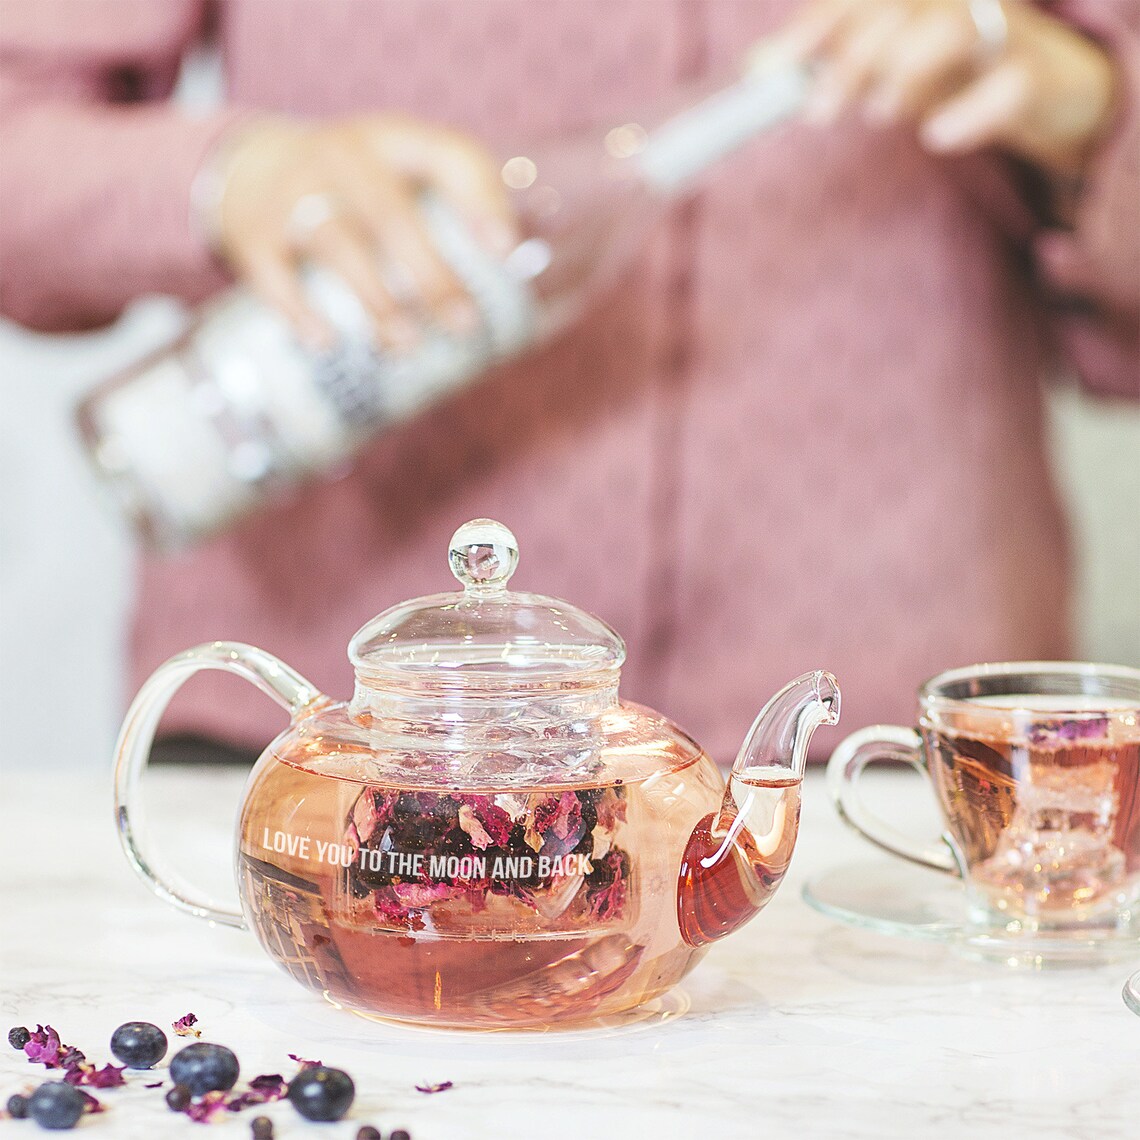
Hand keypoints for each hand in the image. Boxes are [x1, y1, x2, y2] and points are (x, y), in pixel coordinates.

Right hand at [211, 114, 516, 346]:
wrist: (252, 166)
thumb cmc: (356, 186)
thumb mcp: (402, 171)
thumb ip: (455, 204)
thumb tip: (522, 274)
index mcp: (393, 142)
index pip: (447, 154)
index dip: (480, 199)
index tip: (506, 251)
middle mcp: (342, 158)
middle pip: (389, 213)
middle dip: (430, 274)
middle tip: (464, 326)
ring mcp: (292, 192)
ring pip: (335, 243)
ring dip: (374, 299)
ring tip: (405, 344)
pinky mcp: (252, 231)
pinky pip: (272, 273)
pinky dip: (297, 309)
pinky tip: (325, 342)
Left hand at [781, 0, 1116, 175]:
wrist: (1048, 88)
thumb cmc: (951, 70)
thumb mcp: (886, 60)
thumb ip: (829, 58)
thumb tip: (758, 65)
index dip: (814, 28)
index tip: (771, 69)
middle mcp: (960, 0)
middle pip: (901, 9)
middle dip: (852, 59)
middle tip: (819, 111)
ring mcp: (1005, 32)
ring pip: (955, 29)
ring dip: (906, 71)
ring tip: (879, 113)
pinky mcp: (1037, 76)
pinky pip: (1008, 86)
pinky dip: (970, 112)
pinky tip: (938, 136)